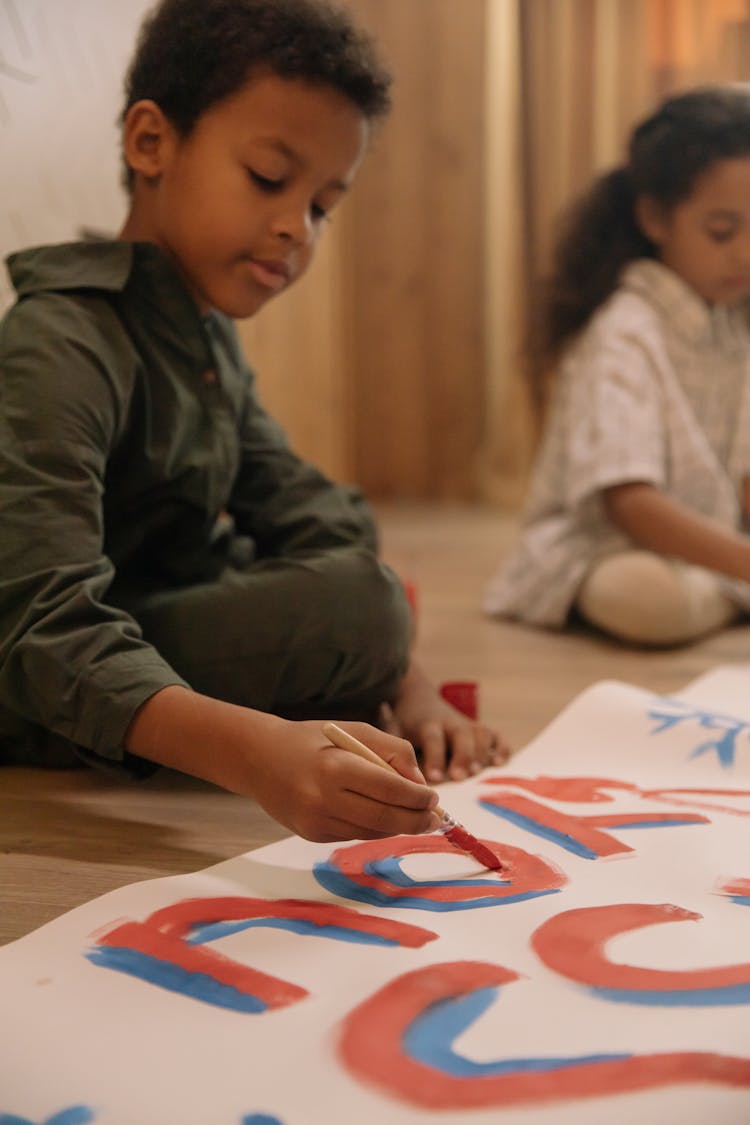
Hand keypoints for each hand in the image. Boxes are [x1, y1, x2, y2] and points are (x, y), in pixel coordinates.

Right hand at [247, 718, 441, 842]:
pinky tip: (381, 817)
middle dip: (416, 820)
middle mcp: (323, 798)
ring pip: (372, 832)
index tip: (434, 798)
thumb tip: (420, 785)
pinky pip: (354, 835)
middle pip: (385, 819)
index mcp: (336, 766)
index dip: (418, 797)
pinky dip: (374, 828)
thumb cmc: (315, 740)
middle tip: (434, 817)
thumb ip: (393, 751)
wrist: (260, 759)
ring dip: (398, 827)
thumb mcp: (355, 731)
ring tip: (415, 818)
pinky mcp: (311, 835)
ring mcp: (315, 821)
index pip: (389, 789)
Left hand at [388, 661, 510, 782]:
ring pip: (481, 734)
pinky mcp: (479, 729)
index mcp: (428, 724)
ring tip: (477, 772)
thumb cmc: (405, 723)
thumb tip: (395, 779)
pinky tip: (500, 763)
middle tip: (460, 776)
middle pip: (462, 735)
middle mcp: (451, 723)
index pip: (433, 738)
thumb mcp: (394, 731)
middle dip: (463, 755)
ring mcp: (468, 725)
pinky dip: (502, 747)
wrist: (418, 699)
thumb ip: (394, 751)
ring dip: (482, 753)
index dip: (435, 757)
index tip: (435, 778)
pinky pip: (496, 735)